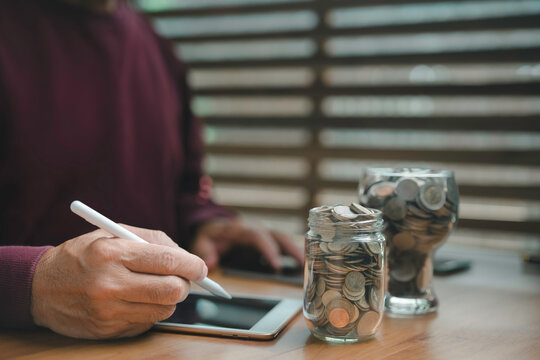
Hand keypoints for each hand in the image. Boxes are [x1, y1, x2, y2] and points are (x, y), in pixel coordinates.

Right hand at [31, 225, 206, 338]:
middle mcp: (109, 284)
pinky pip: (147, 323)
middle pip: (171, 290)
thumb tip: (185, 254)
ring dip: (169, 299)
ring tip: (157, 287)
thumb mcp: (111, 233)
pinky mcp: (107, 330)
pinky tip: (137, 300)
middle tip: (184, 279)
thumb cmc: (82, 255)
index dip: (192, 264)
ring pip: (163, 309)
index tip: (201, 267)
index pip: (166, 260)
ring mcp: (108, 311)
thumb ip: (151, 239)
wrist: (40, 287)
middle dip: (186, 284)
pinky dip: (151, 311)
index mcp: (111, 253)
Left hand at [191, 218, 302, 270]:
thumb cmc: (210, 235)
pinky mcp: (267, 238)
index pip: (258, 236)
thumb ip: (205, 251)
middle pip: (277, 235)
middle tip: (302, 265)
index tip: (277, 266)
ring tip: (307, 266)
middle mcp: (255, 228)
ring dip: (296, 250)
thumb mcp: (201, 241)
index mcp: (240, 229)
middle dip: (291, 249)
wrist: (213, 225)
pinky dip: (293, 251)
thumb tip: (211, 263)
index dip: (269, 250)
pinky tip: (302, 264)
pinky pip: (283, 243)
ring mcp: (263, 232)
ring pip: (283, 238)